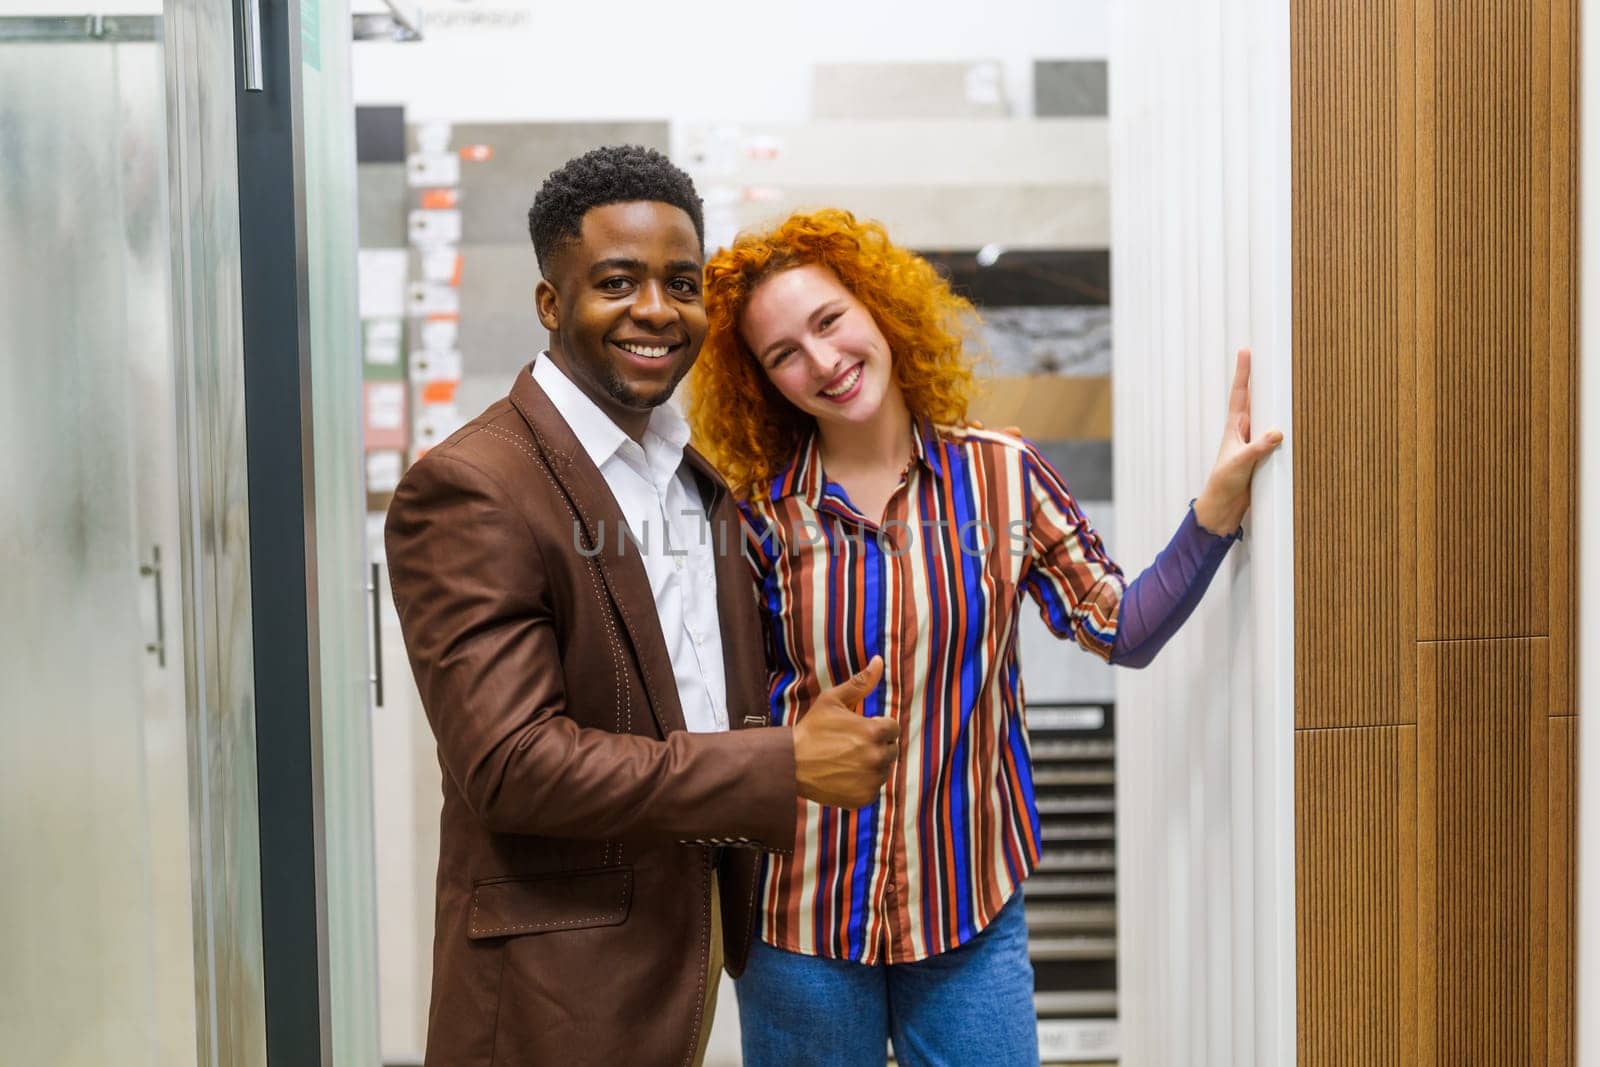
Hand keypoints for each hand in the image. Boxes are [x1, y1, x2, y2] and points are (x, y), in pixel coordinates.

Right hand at [792, 656, 898, 808]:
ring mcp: (871, 780)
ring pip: (884, 769)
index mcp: (873, 732)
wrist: (790, 764)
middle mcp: (876, 757)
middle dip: (877, 745)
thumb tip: (879, 661)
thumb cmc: (811, 730)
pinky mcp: (864, 797)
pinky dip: (864, 783)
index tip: (859, 729)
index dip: (877, 727)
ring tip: (847, 760)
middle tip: (851, 746)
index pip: (893, 728)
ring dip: (872, 764)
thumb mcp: (832, 700)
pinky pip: (874, 788)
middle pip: (891, 749)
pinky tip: (845, 775)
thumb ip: (860, 683)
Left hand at [1193, 348, 1283, 534]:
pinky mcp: (1264, 455)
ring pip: (1269, 417)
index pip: (1240, 394)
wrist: (1224, 507)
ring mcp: (1254, 442)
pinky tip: (1296, 421)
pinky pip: (1277, 437)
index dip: (1243, 372)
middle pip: (1256, 400)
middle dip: (1263, 379)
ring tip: (1287, 381)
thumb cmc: (1224, 483)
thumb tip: (1277, 432)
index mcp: (1234, 427)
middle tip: (1271, 356)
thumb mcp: (1239, 464)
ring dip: (1276, 402)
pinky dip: (1285, 428)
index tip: (1245, 351)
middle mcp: (1245, 431)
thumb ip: (1257, 448)